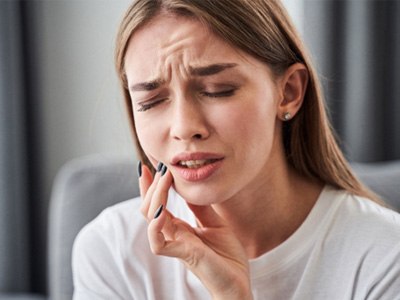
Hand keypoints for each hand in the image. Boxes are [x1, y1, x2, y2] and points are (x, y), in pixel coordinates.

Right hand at [139, 163, 252, 299]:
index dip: (151, 186)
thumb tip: (190, 185)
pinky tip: (161, 210)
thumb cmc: (227, 256)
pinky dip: (155, 225)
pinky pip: (158, 242)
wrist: (239, 282)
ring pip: (151, 219)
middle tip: (159, 166)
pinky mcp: (183, 254)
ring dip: (154, 196)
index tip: (150, 164)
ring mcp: (176, 244)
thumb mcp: (215, 223)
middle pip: (149, 208)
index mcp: (180, 228)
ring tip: (163, 178)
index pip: (158, 204)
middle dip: (151, 185)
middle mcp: (173, 234)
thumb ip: (200, 207)